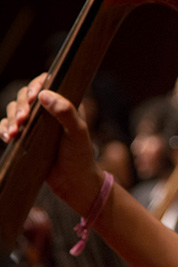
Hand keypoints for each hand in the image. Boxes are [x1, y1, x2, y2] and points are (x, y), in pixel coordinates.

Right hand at [1, 74, 103, 214]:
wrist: (74, 182)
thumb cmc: (80, 156)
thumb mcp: (77, 133)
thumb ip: (66, 112)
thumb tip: (45, 95)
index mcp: (65, 105)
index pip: (47, 84)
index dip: (37, 85)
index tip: (33, 96)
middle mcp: (49, 111)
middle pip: (25, 96)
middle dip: (21, 105)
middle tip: (24, 119)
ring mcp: (36, 123)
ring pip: (14, 110)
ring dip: (11, 118)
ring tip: (15, 132)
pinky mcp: (25, 136)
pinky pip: (8, 126)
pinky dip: (4, 129)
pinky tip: (7, 137)